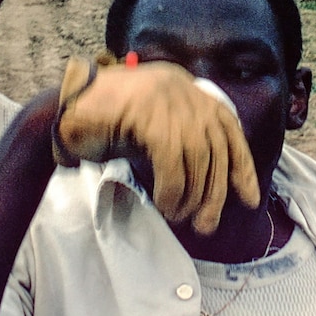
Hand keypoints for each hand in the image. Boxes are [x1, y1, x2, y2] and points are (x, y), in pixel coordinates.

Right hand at [53, 56, 258, 233]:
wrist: (66, 107)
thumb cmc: (104, 119)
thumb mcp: (151, 122)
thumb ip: (180, 137)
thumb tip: (208, 183)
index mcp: (187, 90)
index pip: (229, 129)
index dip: (242, 166)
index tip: (249, 198)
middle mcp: (184, 92)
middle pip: (216, 151)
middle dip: (216, 194)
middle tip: (207, 225)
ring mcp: (169, 102)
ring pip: (198, 161)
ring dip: (192, 198)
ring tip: (180, 217)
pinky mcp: (152, 117)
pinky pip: (173, 164)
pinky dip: (173, 191)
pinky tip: (166, 206)